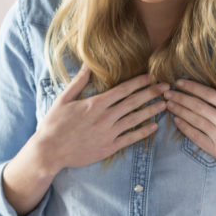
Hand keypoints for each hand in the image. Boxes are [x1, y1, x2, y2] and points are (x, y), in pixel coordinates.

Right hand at [34, 69, 167, 173]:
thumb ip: (78, 82)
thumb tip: (87, 66)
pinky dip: (143, 132)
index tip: (152, 77)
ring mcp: (108, 133)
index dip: (139, 82)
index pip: (123, 90)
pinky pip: (130, 138)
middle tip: (166, 88)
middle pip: (133, 102)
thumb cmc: (54, 123)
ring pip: (135, 119)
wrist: (50, 150)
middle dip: (151, 93)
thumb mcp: (63, 99)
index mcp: (95, 103)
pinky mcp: (108, 147)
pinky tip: (154, 127)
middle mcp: (105, 117)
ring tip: (165, 104)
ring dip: (151, 111)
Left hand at [165, 79, 215, 174]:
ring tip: (168, 103)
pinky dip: (185, 128)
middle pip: (196, 106)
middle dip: (179, 97)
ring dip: (179, 110)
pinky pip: (196, 137)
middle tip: (166, 91)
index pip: (207, 93)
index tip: (178, 82)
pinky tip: (177, 120)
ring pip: (194, 120)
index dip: (190, 87)